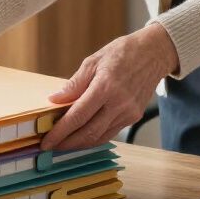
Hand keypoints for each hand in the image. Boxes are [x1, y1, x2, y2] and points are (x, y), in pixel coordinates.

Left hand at [39, 24, 178, 151]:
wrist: (153, 53)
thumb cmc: (122, 53)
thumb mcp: (93, 61)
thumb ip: (74, 83)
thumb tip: (54, 99)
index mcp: (106, 86)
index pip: (78, 116)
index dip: (60, 131)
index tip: (47, 140)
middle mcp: (119, 103)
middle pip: (88, 132)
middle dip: (67, 143)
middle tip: (51, 146)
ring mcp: (129, 112)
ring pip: (100, 137)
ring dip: (80, 144)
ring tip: (63, 143)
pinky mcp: (134, 117)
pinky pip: (110, 133)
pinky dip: (95, 138)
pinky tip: (83, 136)